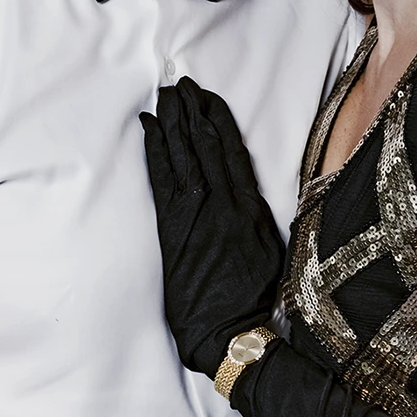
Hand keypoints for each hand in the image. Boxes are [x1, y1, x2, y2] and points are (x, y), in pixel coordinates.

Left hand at [140, 79, 284, 377]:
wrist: (229, 333)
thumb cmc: (254, 300)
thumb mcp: (270, 252)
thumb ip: (257, 218)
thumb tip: (247, 197)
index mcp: (252, 208)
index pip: (233, 151)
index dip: (218, 120)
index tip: (208, 98)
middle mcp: (224, 204)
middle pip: (206, 145)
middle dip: (191, 111)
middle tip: (179, 84)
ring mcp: (197, 214)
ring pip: (184, 155)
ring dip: (172, 122)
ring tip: (163, 97)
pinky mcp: (173, 229)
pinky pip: (162, 178)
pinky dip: (154, 150)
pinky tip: (147, 128)